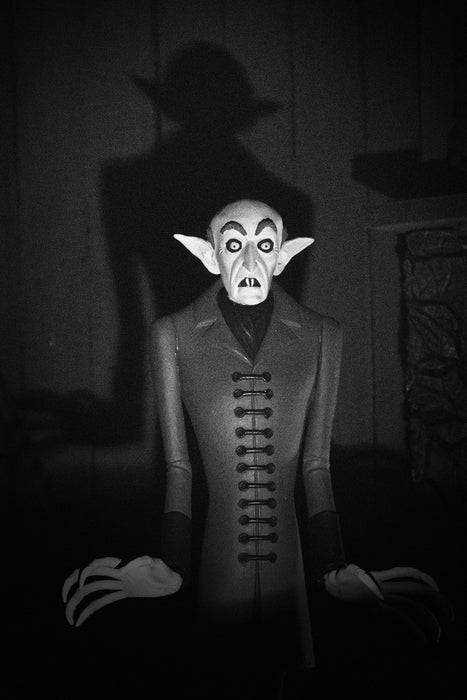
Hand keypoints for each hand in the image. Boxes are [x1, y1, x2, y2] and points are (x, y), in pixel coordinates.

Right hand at [62, 556, 182, 626]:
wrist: (173, 579)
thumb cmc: (166, 570)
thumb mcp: (159, 565)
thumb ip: (148, 564)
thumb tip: (131, 565)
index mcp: (122, 566)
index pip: (99, 564)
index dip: (87, 570)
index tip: (82, 581)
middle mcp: (117, 573)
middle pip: (90, 576)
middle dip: (73, 584)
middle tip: (65, 599)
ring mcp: (119, 584)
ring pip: (92, 590)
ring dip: (78, 601)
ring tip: (70, 618)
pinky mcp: (123, 593)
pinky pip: (102, 601)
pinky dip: (90, 610)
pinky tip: (81, 621)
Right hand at [325, 564, 452, 643]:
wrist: (328, 586)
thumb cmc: (340, 581)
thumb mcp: (357, 574)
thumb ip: (369, 576)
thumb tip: (370, 579)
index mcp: (381, 576)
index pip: (408, 573)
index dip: (425, 578)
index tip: (436, 588)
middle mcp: (384, 585)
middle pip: (417, 589)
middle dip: (438, 601)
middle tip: (449, 614)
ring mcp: (381, 597)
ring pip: (412, 606)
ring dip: (429, 620)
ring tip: (438, 633)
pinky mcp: (377, 609)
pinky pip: (400, 620)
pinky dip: (414, 630)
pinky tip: (422, 640)